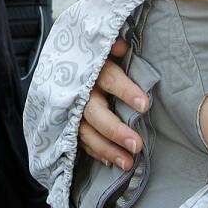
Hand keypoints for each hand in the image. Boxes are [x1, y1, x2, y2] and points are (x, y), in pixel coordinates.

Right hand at [77, 40, 148, 170]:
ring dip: (107, 149)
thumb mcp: (103, 46)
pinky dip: (95, 152)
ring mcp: (72, 110)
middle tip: (137, 145)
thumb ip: (113, 45)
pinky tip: (111, 162)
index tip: (145, 105)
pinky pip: (81, 141)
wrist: (63, 62)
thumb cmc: (95, 55)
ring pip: (86, 132)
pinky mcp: (69, 124)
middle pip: (94, 112)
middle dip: (115, 130)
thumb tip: (122, 47)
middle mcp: (80, 91)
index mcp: (91, 68)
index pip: (108, 78)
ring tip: (128, 163)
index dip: (125, 91)